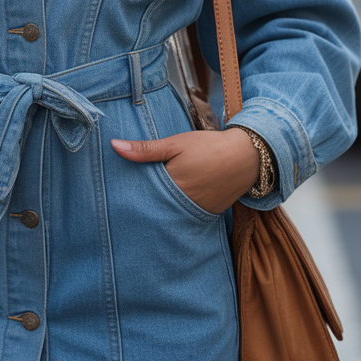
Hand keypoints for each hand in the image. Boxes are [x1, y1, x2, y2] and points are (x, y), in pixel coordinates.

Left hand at [111, 127, 259, 214]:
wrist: (247, 156)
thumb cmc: (208, 147)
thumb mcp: (175, 144)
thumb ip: (145, 149)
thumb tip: (114, 145)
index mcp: (171, 185)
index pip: (141, 195)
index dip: (128, 193)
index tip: (115, 194)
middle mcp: (182, 204)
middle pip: (154, 208)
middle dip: (141, 205)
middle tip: (122, 205)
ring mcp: (196, 211)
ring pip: (169, 214)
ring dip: (158, 209)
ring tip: (142, 208)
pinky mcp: (207, 214)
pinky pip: (185, 216)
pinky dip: (176, 211)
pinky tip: (168, 207)